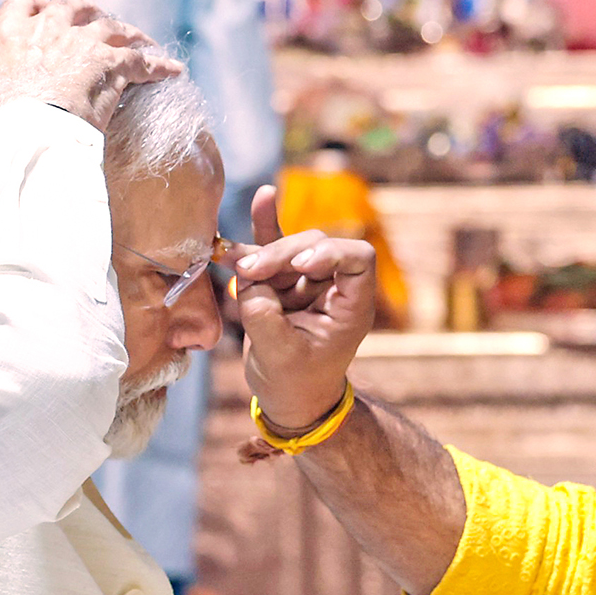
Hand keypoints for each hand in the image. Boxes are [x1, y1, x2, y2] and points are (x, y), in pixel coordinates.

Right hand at [0, 0, 182, 130]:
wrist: (27, 129)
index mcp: (16, 27)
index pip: (24, 3)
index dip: (32, 7)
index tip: (39, 12)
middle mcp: (53, 26)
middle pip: (73, 5)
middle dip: (84, 11)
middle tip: (95, 22)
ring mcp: (85, 43)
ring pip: (113, 26)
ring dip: (128, 33)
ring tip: (141, 41)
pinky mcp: (114, 65)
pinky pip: (143, 61)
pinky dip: (159, 65)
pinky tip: (174, 71)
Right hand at [231, 185, 378, 432]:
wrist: (287, 398)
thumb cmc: (294, 383)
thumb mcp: (280, 356)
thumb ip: (264, 316)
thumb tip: (248, 280)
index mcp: (352, 305)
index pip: (358, 257)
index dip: (331, 252)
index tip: (302, 267)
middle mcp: (333, 286)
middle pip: (317, 246)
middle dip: (283, 254)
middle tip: (251, 274)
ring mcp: (307, 280)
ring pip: (290, 247)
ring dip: (263, 253)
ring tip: (237, 265)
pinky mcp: (282, 280)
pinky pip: (275, 247)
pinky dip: (264, 227)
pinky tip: (262, 196)